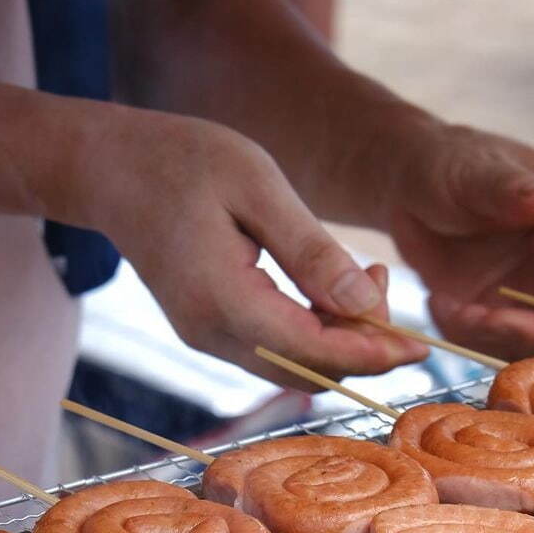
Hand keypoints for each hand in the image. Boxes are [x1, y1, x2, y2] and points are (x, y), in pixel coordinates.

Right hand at [80, 108, 425, 386]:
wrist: (112, 169)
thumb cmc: (183, 160)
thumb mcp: (257, 186)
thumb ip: (312, 251)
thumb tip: (365, 305)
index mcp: (223, 301)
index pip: (314, 352)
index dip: (373, 353)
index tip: (422, 343)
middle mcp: (212, 335)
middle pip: (308, 372)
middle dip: (363, 348)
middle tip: (391, 292)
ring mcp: (207, 338)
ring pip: (294, 367)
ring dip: (340, 340)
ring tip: (368, 278)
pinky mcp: (210, 330)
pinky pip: (275, 350)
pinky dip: (314, 331)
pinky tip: (332, 289)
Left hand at [384, 122, 533, 361]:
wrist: (409, 189)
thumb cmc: (444, 164)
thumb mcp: (471, 172)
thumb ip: (508, 188)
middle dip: (523, 334)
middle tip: (473, 319)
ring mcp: (532, 292)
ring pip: (528, 343)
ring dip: (485, 337)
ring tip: (445, 304)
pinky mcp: (500, 313)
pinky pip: (491, 344)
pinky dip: (462, 335)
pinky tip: (439, 302)